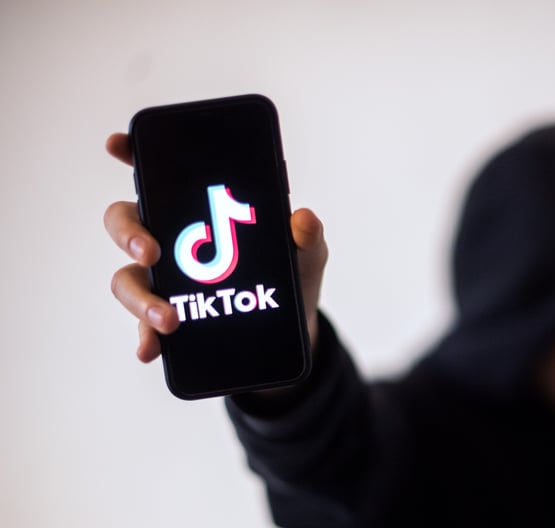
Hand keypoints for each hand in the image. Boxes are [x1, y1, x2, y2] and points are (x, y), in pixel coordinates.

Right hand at [103, 133, 327, 362]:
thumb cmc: (293, 277)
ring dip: (141, 298)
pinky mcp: (169, 321)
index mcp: (200, 211)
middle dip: (129, 234)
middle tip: (151, 252)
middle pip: (127, 223)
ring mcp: (166, 281)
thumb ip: (307, 236)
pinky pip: (144, 328)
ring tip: (170, 318)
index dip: (135, 155)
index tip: (117, 145)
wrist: (293, 332)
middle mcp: (172, 241)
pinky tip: (152, 349)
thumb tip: (304, 218)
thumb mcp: (307, 254)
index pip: (160, 175)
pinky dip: (146, 338)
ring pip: (129, 279)